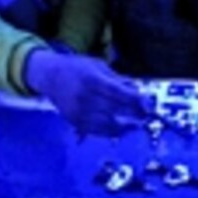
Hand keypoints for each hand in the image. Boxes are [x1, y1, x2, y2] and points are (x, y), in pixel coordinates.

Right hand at [25, 50, 148, 135]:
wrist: (50, 76)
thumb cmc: (77, 67)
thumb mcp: (98, 66)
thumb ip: (117, 79)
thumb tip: (137, 90)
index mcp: (91, 79)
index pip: (117, 93)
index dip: (135, 100)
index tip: (147, 105)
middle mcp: (84, 97)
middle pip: (114, 109)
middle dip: (133, 114)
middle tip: (146, 116)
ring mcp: (78, 111)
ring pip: (106, 124)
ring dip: (124, 127)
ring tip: (136, 125)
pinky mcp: (74, 121)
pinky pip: (96, 131)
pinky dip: (111, 131)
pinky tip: (121, 129)